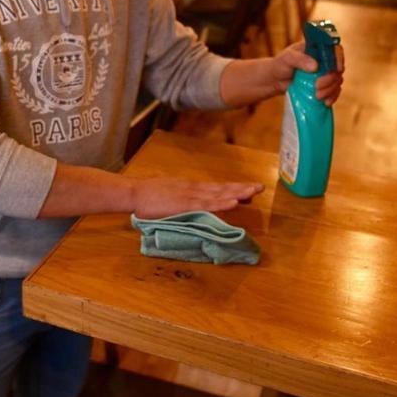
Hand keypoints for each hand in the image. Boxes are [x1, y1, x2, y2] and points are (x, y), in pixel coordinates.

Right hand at [133, 176, 262, 218]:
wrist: (135, 193)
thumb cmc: (149, 198)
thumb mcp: (171, 197)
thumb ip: (183, 203)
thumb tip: (193, 209)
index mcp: (192, 188)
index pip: (218, 188)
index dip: (234, 189)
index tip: (250, 189)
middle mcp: (195, 189)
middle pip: (223, 189)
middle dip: (242, 188)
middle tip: (260, 187)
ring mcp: (191, 196)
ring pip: (219, 195)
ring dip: (237, 194)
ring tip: (253, 192)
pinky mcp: (185, 204)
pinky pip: (207, 205)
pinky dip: (221, 204)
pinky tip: (233, 203)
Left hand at [271, 41, 344, 105]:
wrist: (275, 80)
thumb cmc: (280, 64)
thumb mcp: (287, 58)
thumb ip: (300, 60)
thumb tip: (315, 66)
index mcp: (317, 48)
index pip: (335, 50)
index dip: (339, 58)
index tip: (336, 69)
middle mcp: (324, 60)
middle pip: (337, 68)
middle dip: (330, 79)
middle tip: (317, 86)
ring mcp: (325, 73)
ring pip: (337, 80)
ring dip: (330, 90)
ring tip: (317, 96)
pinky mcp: (323, 85)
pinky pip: (334, 91)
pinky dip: (332, 97)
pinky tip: (326, 102)